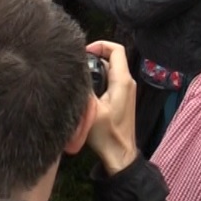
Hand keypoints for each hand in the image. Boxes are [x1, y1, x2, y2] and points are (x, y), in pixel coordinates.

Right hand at [85, 41, 139, 174]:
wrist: (119, 155)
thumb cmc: (107, 135)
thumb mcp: (91, 110)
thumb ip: (84, 88)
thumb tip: (73, 72)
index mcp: (123, 81)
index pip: (116, 49)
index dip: (100, 45)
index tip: (84, 51)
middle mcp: (127, 82)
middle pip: (112, 58)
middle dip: (95, 56)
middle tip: (77, 63)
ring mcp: (125, 91)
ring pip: (110, 69)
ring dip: (95, 69)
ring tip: (78, 75)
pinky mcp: (121, 98)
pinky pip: (110, 80)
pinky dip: (98, 79)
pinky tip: (84, 88)